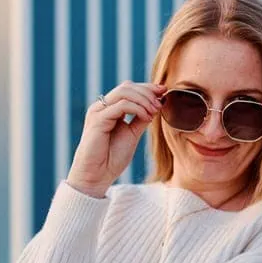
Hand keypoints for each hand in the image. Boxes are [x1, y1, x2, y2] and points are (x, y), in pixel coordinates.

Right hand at [66, 81, 165, 197]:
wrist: (97, 175)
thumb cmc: (112, 158)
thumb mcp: (132, 134)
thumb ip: (141, 119)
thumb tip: (157, 104)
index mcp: (108, 109)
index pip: (128, 89)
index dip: (147, 87)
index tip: (164, 91)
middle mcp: (101, 107)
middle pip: (127, 87)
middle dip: (147, 91)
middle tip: (160, 103)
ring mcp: (98, 112)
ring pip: (124, 92)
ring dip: (144, 99)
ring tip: (155, 111)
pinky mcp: (98, 120)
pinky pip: (121, 106)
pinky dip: (138, 109)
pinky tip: (147, 117)